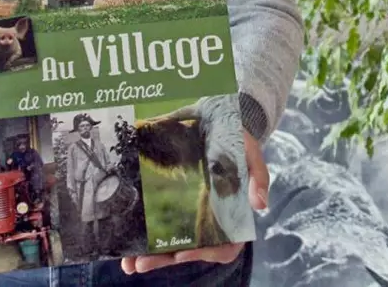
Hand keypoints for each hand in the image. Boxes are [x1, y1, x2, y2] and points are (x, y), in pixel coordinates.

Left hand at [121, 130, 268, 275]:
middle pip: (191, 250)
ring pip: (173, 243)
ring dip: (151, 255)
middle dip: (165, 259)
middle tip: (140, 264)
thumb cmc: (239, 142)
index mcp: (233, 216)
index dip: (205, 253)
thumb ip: (258, 176)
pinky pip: (161, 224)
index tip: (182, 252)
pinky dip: (144, 234)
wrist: (218, 123)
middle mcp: (211, 221)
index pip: (224, 246)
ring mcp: (191, 214)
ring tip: (128, 262)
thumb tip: (260, 204)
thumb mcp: (251, 153)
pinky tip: (127, 242)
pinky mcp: (175, 202)